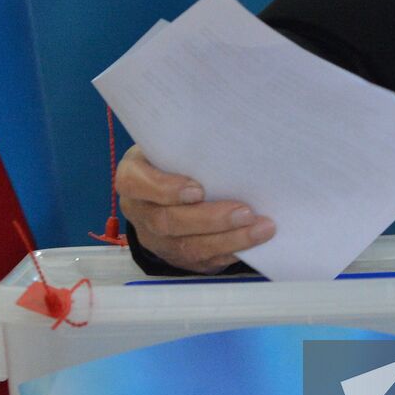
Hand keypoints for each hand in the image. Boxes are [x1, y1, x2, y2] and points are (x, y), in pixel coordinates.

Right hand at [114, 145, 275, 273]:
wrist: (167, 188)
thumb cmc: (174, 158)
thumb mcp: (169, 144)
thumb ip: (187, 143)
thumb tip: (229, 133)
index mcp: (133, 177)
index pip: (138, 184)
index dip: (166, 190)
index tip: (198, 190)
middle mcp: (140, 212)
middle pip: (168, 222)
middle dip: (210, 220)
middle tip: (246, 212)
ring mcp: (157, 239)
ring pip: (189, 247)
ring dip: (229, 239)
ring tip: (262, 228)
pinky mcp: (178, 257)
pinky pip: (204, 261)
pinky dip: (232, 251)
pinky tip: (256, 242)